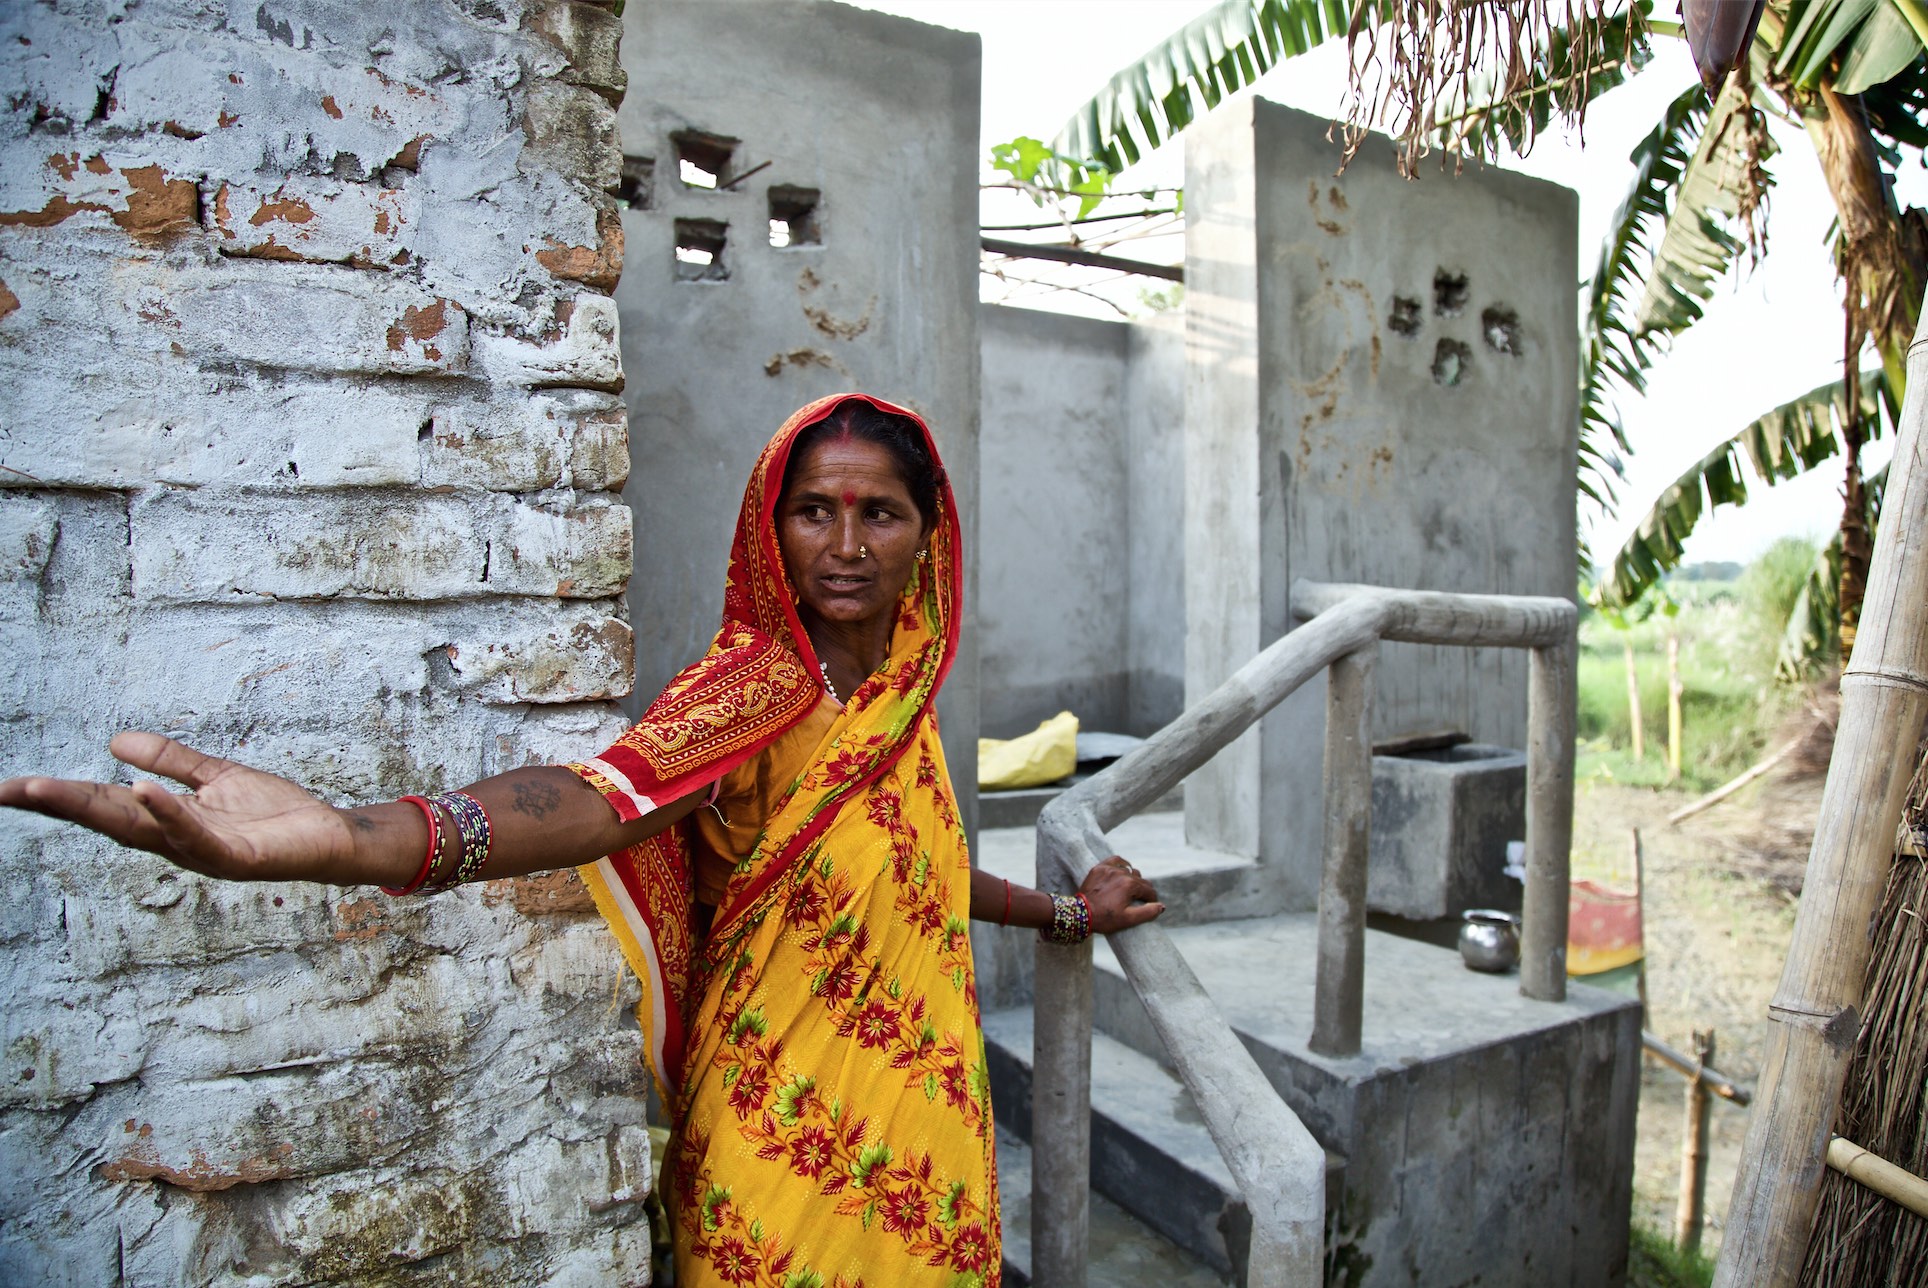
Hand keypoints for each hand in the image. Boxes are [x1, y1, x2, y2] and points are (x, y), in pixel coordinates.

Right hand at [0, 732, 360, 882]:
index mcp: (167, 821)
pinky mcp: (236, 856)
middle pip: (108, 818)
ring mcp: (203, 851)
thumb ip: (171, 761)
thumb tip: (114, 741)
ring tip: (48, 789)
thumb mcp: (216, 777)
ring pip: (141, 829)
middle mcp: (176, 840)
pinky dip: (169, 814)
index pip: (103, 804)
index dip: (58, 796)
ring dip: (96, 808)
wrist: (328, 837)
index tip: (8, 787)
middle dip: (58, 804)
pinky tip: (143, 792)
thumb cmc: (275, 814)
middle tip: (9, 790)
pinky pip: (197, 834)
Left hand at [1078, 854, 1163, 933]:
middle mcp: (1121, 873)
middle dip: (1142, 891)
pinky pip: (1116, 860)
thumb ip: (1148, 912)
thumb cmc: (1104, 918)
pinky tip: (1124, 871)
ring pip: (1129, 871)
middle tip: (1138, 901)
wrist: (1079, 914)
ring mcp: (1109, 869)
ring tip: (1128, 891)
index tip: (1149, 907)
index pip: (1149, 891)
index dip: (1151, 900)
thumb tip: (1161, 906)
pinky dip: (1122, 865)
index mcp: (1130, 885)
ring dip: (1132, 880)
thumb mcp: (1128, 919)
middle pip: (1140, 880)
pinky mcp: (1099, 868)